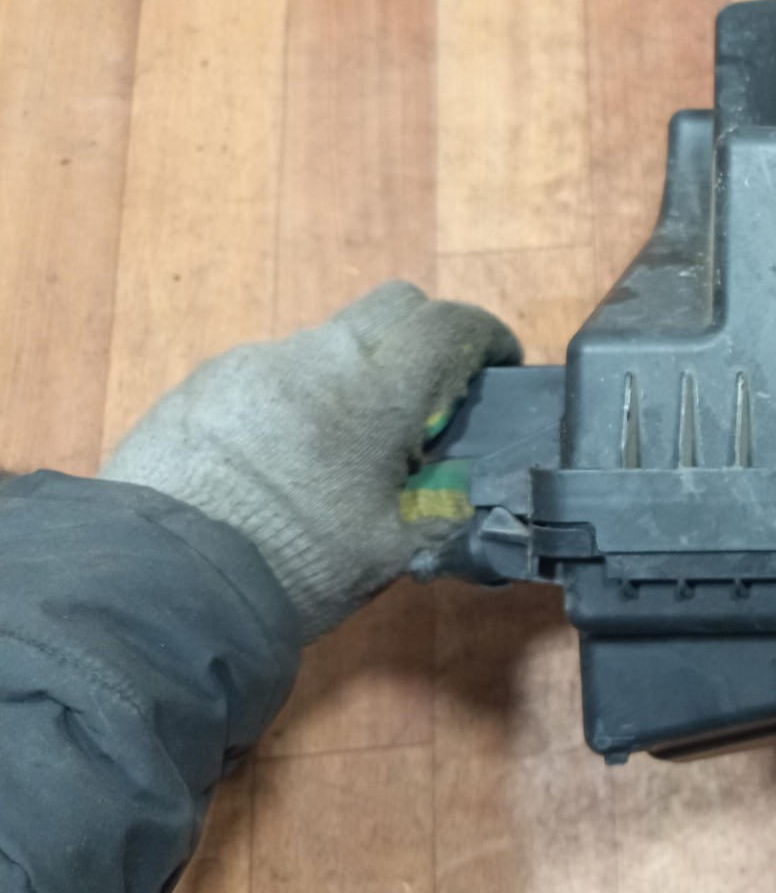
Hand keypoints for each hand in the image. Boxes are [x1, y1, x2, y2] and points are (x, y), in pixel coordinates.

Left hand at [102, 282, 520, 640]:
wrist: (161, 585)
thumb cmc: (299, 564)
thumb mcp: (396, 549)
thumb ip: (445, 507)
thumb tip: (471, 492)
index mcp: (377, 385)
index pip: (452, 324)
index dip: (486, 340)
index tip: (498, 372)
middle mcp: (316, 353)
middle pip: (392, 308)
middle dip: (424, 342)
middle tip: (427, 407)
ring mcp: (250, 363)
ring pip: (326, 344)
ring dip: (354, 377)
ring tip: (341, 455)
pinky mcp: (199, 387)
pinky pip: (269, 375)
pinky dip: (295, 402)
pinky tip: (278, 467)